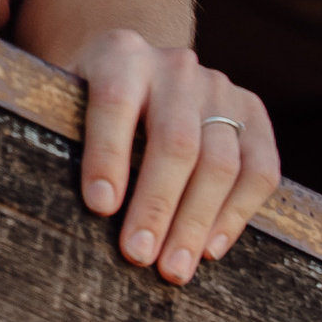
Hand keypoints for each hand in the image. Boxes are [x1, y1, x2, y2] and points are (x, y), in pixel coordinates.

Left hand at [66, 31, 279, 284]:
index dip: (108, 155)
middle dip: (157, 205)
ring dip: (196, 222)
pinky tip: (210, 248)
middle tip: (138, 256)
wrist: (139, 68)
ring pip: (221, 162)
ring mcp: (220, 87)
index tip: (99, 207)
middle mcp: (175, 66)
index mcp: (120, 54)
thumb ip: (62, 136)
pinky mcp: (253, 112)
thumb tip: (72, 205)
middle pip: (177, 141)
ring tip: (173, 268)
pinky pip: (259, 170)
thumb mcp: (63, 102)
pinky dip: (237, 214)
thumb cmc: (87, 101)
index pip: (114, 101)